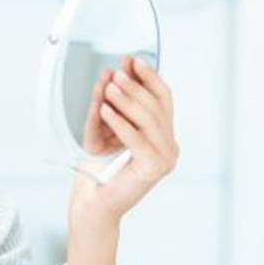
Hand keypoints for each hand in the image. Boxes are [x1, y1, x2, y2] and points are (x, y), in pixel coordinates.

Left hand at [70, 55, 179, 223]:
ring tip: (110, 86)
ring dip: (127, 100)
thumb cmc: (98, 171)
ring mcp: (166, 158)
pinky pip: (137, 138)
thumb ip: (109, 107)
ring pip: (149, 119)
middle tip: (117, 73)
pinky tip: (106, 109)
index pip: (163, 99)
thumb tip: (110, 76)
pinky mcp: (154, 168)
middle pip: (156, 106)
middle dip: (135, 86)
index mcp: (163, 136)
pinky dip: (120, 121)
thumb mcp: (103, 132)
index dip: (149, 77)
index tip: (133, 60)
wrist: (93, 204)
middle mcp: (170, 146)